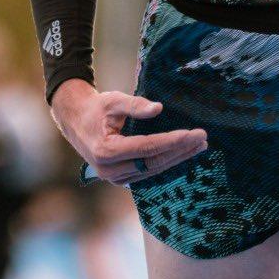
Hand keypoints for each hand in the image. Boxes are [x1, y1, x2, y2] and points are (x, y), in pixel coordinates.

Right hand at [50, 80, 206, 186]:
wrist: (76, 122)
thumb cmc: (96, 109)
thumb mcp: (113, 100)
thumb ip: (135, 105)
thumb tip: (158, 108)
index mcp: (106, 151)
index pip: (147, 148)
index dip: (172, 141)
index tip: (193, 133)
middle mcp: (110, 170)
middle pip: (153, 162)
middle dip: (180, 151)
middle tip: (202, 139)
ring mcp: (114, 178)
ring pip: (152, 170)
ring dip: (178, 159)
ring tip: (199, 146)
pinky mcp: (120, 178)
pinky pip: (148, 173)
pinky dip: (167, 163)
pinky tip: (183, 154)